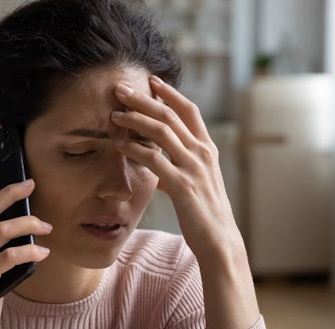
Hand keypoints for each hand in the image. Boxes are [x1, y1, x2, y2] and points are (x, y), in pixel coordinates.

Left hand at [111, 77, 259, 328]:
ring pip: (162, 131)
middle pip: (170, 115)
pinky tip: (120, 145)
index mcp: (207, 149)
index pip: (189, 111)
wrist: (219, 240)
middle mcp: (202, 153)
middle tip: (121, 89)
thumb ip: (178, 171)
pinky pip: (155, 159)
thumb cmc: (205, 214)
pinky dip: (135, 149)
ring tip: (115, 114)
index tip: (151, 81)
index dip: (170, 93)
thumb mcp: (195, 185)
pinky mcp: (182, 185)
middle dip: (144, 99)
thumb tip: (159, 169)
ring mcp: (193, 168)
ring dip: (135, 119)